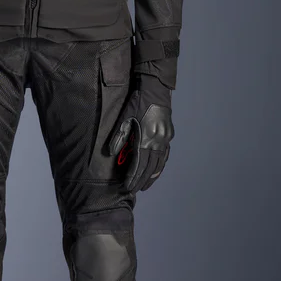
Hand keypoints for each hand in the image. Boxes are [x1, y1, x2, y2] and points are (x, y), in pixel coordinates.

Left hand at [107, 74, 173, 192]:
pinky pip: (165, 155)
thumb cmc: (138, 102)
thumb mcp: (125, 118)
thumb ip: (119, 137)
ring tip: (145, 186)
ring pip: (159, 163)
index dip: (132, 177)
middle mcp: (157, 141)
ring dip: (152, 176)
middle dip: (141, 180)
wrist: (156, 90)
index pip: (138, 164)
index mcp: (145, 138)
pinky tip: (156, 172)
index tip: (127, 187)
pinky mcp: (168, 135)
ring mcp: (165, 139)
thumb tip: (112, 154)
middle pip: (149, 167)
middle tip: (134, 191)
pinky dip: (160, 166)